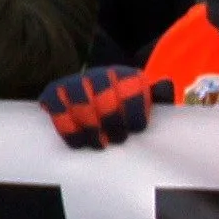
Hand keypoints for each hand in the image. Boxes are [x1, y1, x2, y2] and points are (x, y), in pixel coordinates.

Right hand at [47, 66, 163, 151]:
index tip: (138, 128)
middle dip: (112, 122)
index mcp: (123, 75)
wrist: (93, 102)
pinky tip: (77, 142)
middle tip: (118, 139)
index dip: (134, 110)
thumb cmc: (125, 109)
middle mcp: (98, 75)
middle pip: (105, 96)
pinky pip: (56, 107)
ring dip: (90, 127)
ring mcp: (74, 82)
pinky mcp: (54, 92)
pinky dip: (67, 126)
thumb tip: (165, 84)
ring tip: (98, 144)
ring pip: (80, 102)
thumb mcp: (145, 101)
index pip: (129, 87)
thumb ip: (158, 96)